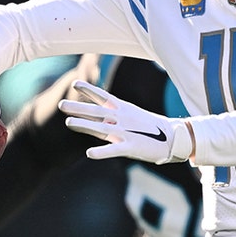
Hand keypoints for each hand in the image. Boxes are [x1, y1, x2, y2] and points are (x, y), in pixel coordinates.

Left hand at [59, 80, 193, 163]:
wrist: (174, 138)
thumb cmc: (150, 128)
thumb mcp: (131, 116)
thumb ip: (112, 116)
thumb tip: (94, 115)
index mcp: (123, 109)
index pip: (103, 97)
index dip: (89, 90)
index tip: (74, 83)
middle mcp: (123, 118)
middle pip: (97, 112)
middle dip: (78, 108)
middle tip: (61, 105)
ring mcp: (126, 132)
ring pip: (102, 128)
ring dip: (85, 125)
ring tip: (68, 123)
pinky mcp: (132, 147)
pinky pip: (114, 150)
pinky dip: (102, 151)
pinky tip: (89, 153)